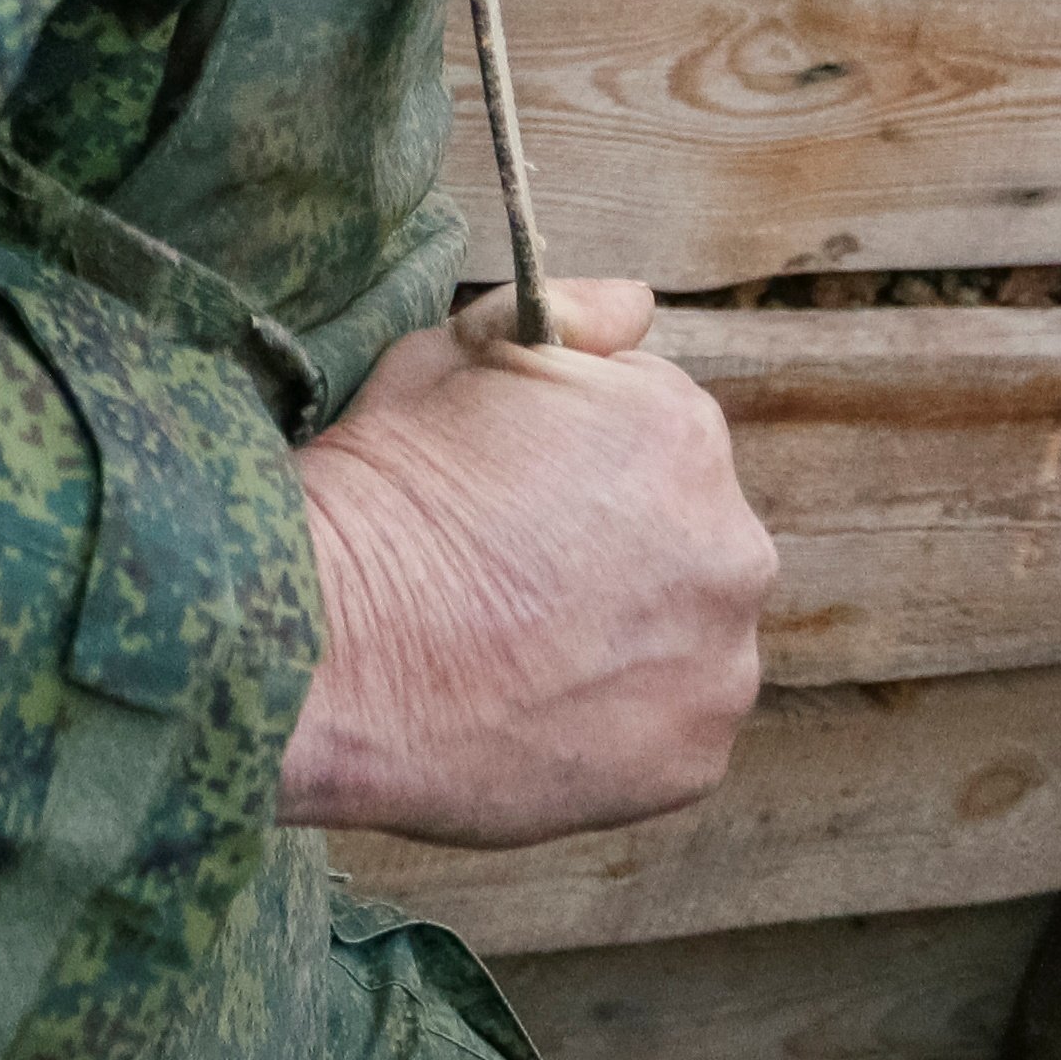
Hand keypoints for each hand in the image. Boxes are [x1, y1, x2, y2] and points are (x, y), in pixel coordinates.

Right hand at [272, 278, 776, 847]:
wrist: (329, 647)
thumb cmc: (379, 491)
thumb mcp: (445, 358)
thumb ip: (562, 320)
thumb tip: (636, 302)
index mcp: (680, 430)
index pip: (648, 424)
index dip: (566, 450)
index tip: (502, 485)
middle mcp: (731, 544)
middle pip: (681, 531)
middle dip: (612, 541)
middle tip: (504, 569)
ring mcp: (719, 662)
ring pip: (683, 632)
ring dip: (624, 632)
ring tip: (513, 645)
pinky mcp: (693, 757)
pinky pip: (668, 722)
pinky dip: (613, 717)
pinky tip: (530, 706)